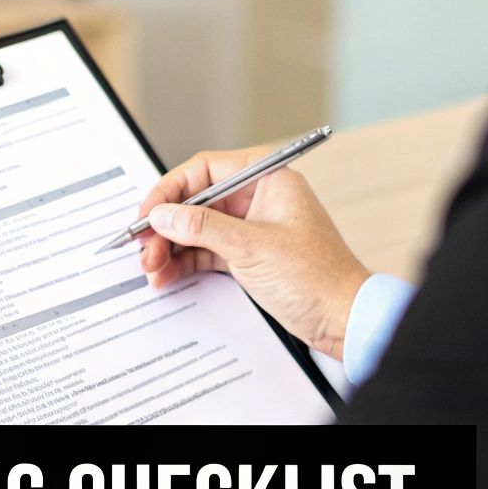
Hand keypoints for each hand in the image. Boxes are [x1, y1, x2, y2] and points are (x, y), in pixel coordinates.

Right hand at [137, 148, 370, 357]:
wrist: (343, 318)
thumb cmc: (318, 277)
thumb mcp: (252, 247)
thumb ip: (202, 227)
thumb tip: (163, 215)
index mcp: (266, 178)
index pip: (205, 169)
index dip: (170, 189)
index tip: (148, 212)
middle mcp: (256, 198)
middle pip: (196, 201)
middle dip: (166, 225)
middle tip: (144, 247)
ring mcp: (250, 228)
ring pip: (197, 229)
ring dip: (171, 247)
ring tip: (151, 267)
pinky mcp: (247, 256)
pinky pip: (206, 252)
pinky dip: (185, 263)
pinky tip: (166, 276)